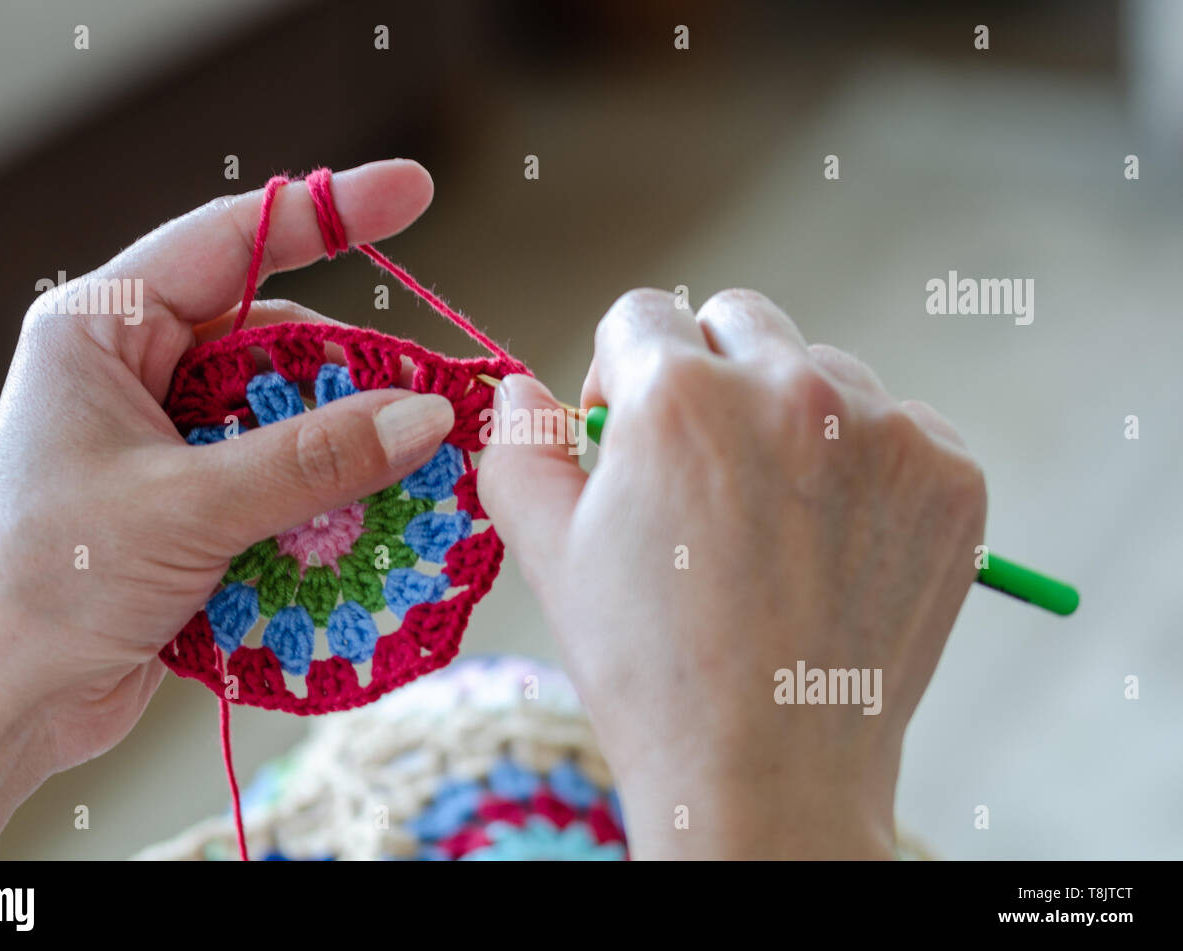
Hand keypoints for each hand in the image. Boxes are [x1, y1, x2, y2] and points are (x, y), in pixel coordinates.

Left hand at [0, 159, 455, 857]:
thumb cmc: (47, 583)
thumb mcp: (187, 508)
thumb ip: (312, 459)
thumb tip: (426, 416)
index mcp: (103, 329)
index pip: (229, 241)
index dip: (328, 213)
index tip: (413, 191)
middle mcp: (134, 372)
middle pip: (275, 340)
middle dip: (353, 374)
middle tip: (435, 401)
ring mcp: (164, 440)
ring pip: (284, 416)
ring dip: (346, 447)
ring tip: (416, 473)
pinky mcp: (188, 502)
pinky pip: (277, 476)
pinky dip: (324, 496)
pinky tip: (369, 519)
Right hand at [478, 288, 986, 858]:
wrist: (769, 777)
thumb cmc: (648, 670)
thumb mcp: (548, 552)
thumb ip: (521, 445)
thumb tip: (519, 386)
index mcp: (680, 395)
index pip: (641, 315)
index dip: (622, 374)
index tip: (631, 437)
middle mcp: (793, 389)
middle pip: (737, 322)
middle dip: (709, 375)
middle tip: (702, 472)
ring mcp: (886, 431)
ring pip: (823, 370)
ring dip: (792, 418)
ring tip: (774, 521)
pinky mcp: (949, 476)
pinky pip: (900, 425)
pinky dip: (868, 464)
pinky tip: (837, 539)